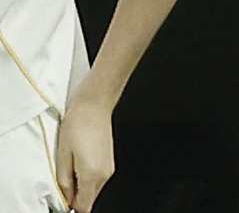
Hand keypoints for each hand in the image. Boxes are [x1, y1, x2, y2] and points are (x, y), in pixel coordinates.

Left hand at [55, 94, 115, 212]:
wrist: (94, 105)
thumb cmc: (78, 124)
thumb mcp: (62, 156)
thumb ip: (64, 182)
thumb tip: (65, 196)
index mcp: (93, 174)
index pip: (84, 206)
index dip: (71, 206)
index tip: (63, 200)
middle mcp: (105, 173)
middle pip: (90, 198)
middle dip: (75, 195)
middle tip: (62, 181)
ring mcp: (109, 166)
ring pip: (93, 188)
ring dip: (81, 184)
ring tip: (69, 166)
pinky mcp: (108, 160)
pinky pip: (97, 177)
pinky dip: (87, 176)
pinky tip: (78, 160)